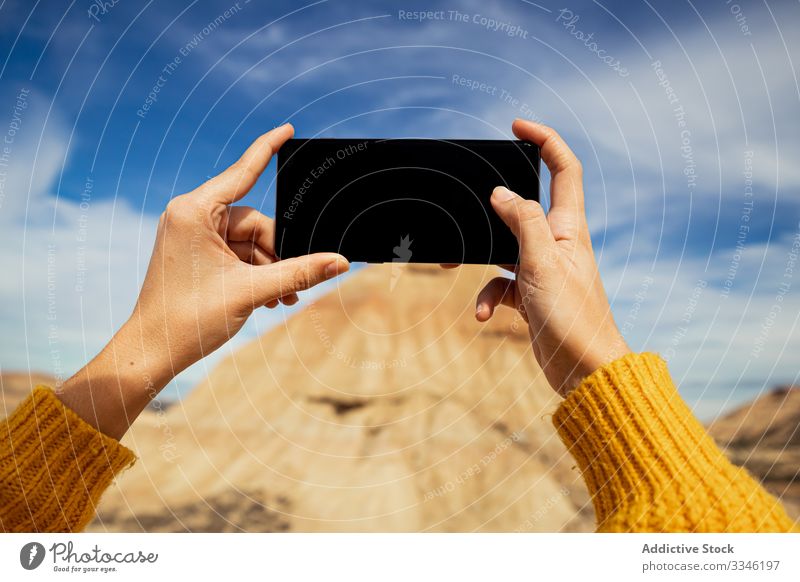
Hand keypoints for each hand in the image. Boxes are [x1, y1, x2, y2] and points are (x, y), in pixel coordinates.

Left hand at [59, 124, 348, 438]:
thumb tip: (340, 262)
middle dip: (279, 252)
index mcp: (194, 212)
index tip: (287, 128)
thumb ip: (299, 272)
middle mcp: (190, 217)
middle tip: (296, 283)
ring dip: (270, 268)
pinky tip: (271, 297)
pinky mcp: (195, 256)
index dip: (267, 148)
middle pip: (254, 222)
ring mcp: (191, 237)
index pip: (242, 172)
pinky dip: (255, 272)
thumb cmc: (189, 318)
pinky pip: (236, 254)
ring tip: (285, 297)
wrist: (151, 351)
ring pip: (248, 242)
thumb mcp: (252, 291)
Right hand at [476, 119, 628, 396]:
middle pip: (524, 205)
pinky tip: (484, 315)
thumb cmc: (574, 317)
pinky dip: (488, 296)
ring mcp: (543, 268)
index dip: (545, 141)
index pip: (563, 169)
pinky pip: (501, 284)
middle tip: (468, 201)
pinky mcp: (531, 295)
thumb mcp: (543, 263)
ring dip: (479, 257)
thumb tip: (501, 193)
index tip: (517, 126)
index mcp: (568, 227)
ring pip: (503, 246)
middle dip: (492, 205)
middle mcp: (557, 242)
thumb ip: (523, 223)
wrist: (584, 372)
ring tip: (450, 267)